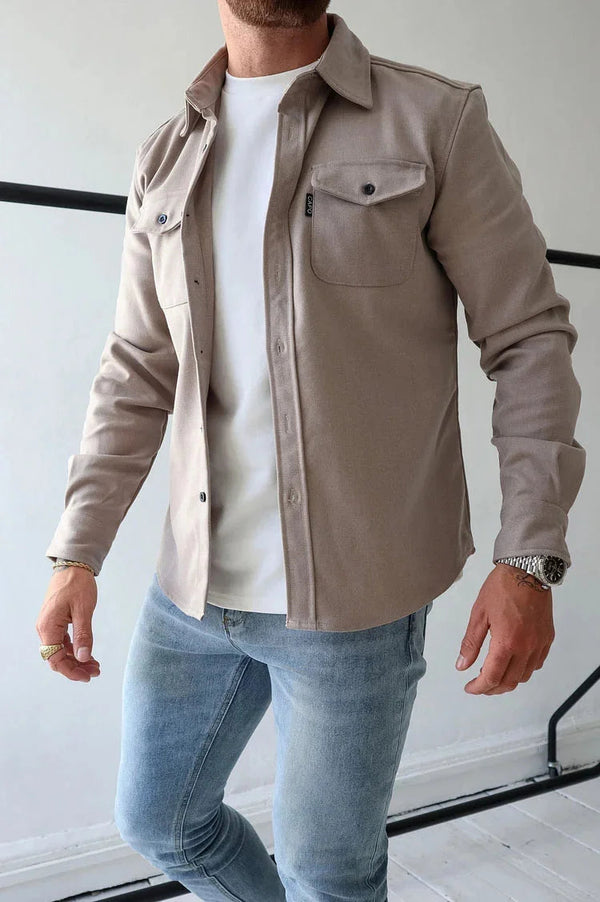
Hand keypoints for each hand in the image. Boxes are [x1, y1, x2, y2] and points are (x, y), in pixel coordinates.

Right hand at [36, 566, 100, 681]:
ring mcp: (49, 626)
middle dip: (75, 667)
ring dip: (76, 660)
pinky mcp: (55, 622)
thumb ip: (83, 635)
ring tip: (94, 665)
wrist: (73, 566)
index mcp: (49, 627)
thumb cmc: (77, 584)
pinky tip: (87, 654)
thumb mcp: (84, 610)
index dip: (71, 671)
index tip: (86, 676)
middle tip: (94, 672)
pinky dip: (75, 649)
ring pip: (60, 651)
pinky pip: (63, 642)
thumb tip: (84, 657)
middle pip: (57, 658)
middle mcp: (45, 629)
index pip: (55, 659)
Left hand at [455, 563, 554, 694]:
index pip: (492, 677)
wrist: (526, 570)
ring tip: (494, 673)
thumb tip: (462, 665)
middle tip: (479, 684)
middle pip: (509, 682)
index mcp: (507, 642)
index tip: (470, 688)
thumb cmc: (502, 588)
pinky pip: (537, 663)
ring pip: (525, 675)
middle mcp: (526, 647)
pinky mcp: (547, 638)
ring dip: (508, 680)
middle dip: (492, 688)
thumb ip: (470, 643)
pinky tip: (513, 662)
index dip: (479, 687)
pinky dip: (524, 669)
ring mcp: (539, 644)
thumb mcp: (479, 614)